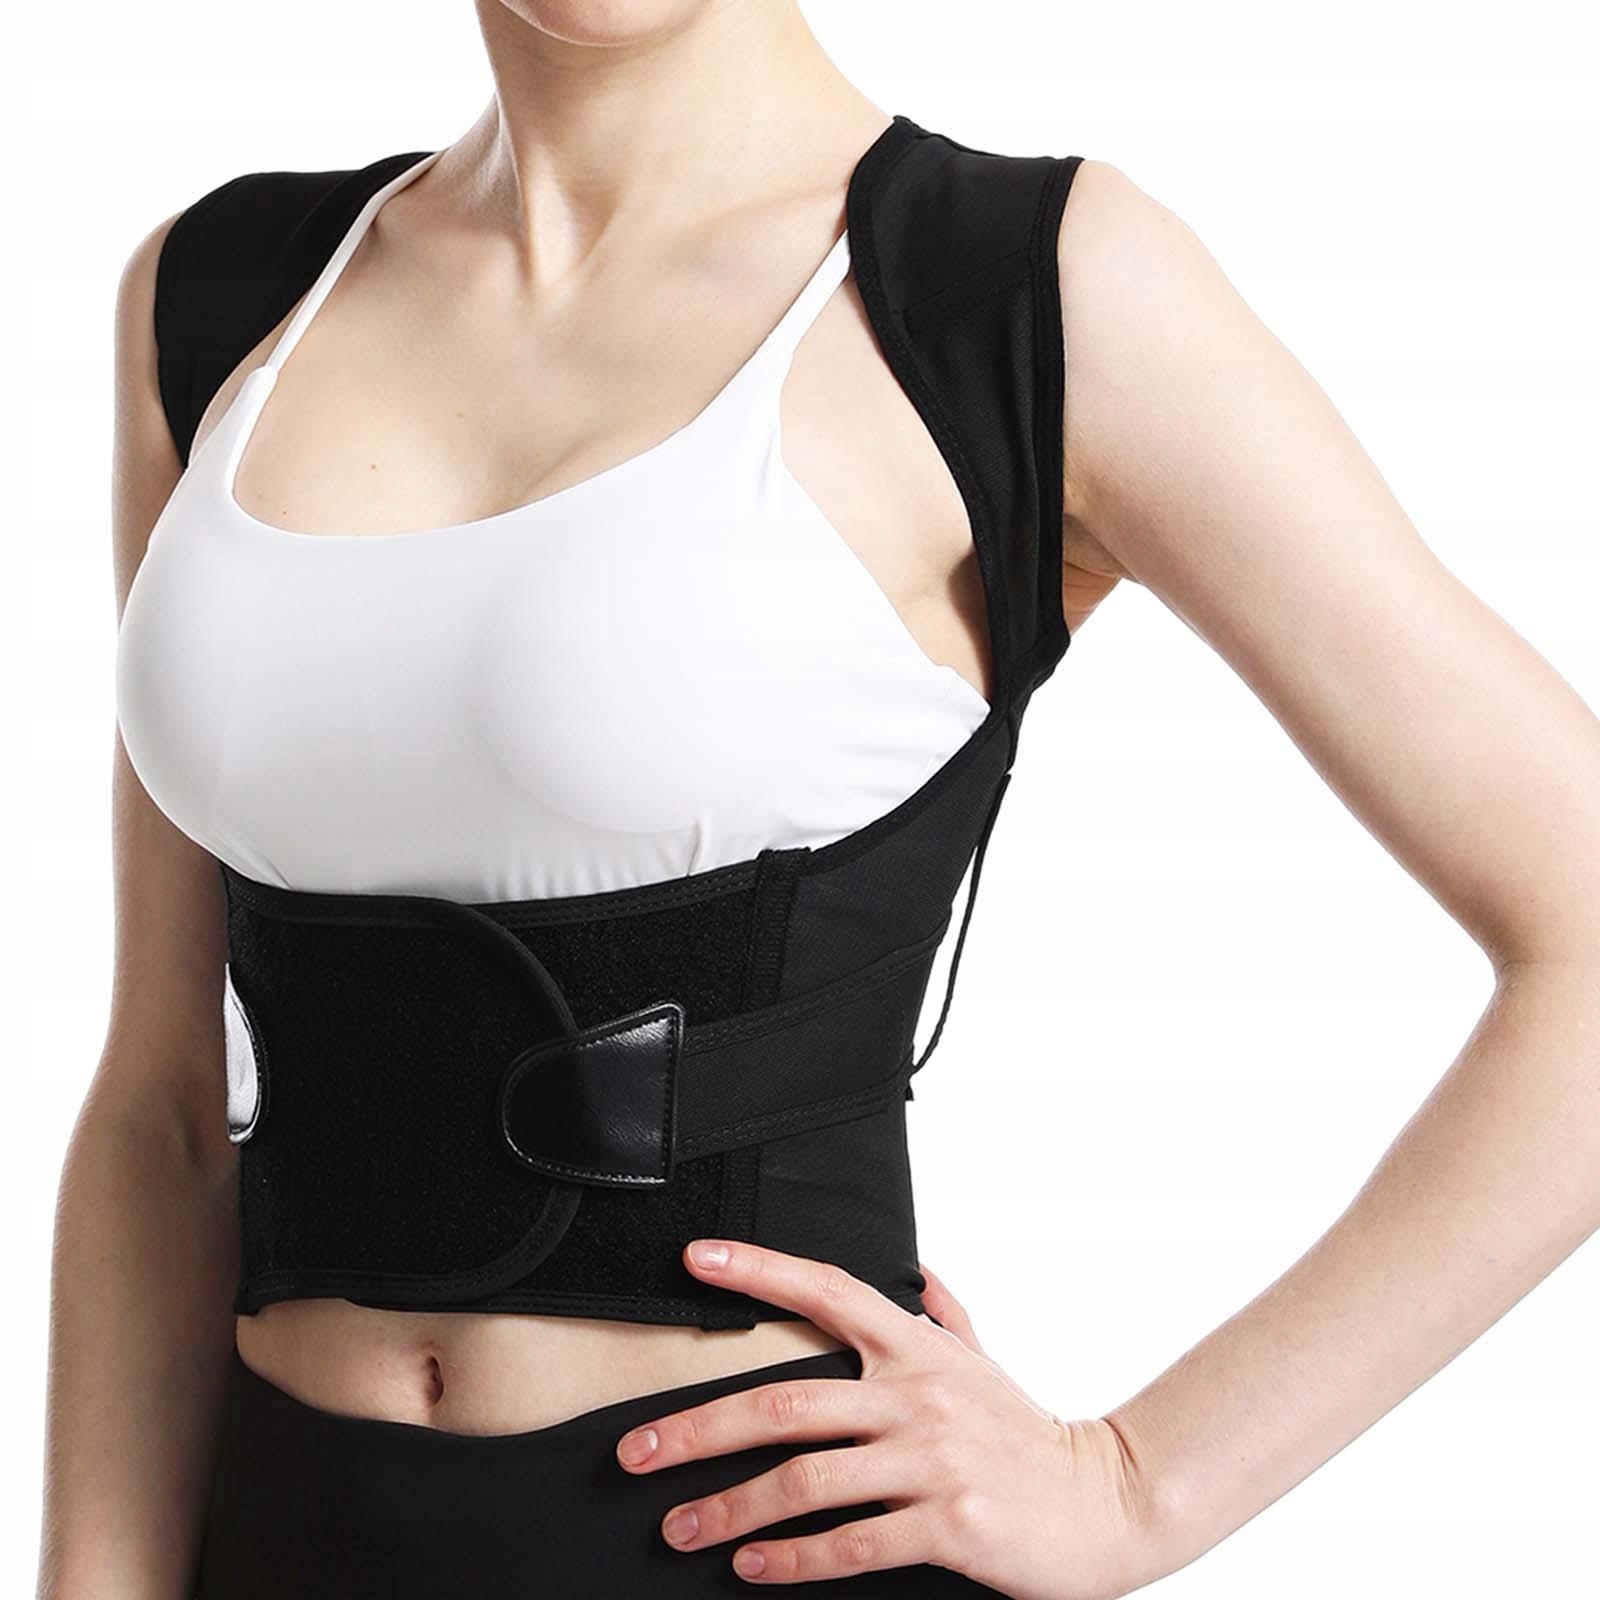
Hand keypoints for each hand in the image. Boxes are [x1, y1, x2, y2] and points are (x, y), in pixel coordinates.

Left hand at [613, 1240, 1176, 1596]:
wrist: (1106, 1501)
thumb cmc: (1030, 1432)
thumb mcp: (985, 1361)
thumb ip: (946, 1314)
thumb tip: (920, 1272)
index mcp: (917, 1347)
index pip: (827, 1288)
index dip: (758, 1269)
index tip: (696, 1258)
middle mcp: (916, 1393)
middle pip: (784, 1401)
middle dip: (698, 1428)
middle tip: (636, 1452)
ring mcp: (930, 1459)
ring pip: (805, 1480)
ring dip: (730, 1508)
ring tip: (677, 1529)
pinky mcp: (947, 1524)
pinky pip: (851, 1543)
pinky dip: (793, 1559)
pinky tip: (751, 1567)